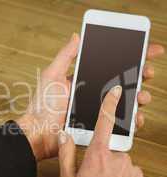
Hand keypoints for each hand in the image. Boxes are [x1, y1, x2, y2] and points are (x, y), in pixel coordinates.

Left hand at [17, 33, 163, 160]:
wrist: (39, 132)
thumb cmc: (42, 105)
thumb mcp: (52, 76)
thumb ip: (65, 56)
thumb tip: (76, 36)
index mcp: (83, 80)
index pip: (109, 67)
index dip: (127, 60)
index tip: (143, 52)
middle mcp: (92, 94)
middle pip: (120, 84)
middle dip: (138, 77)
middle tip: (147, 73)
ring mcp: (96, 111)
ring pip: (123, 103)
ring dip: (138, 98)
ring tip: (142, 96)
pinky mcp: (98, 127)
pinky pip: (119, 123)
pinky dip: (130, 121)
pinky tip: (135, 117)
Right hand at [58, 86, 152, 176]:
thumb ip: (65, 154)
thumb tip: (63, 135)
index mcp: (98, 156)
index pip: (104, 123)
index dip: (111, 104)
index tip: (117, 91)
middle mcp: (118, 160)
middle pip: (112, 151)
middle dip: (106, 160)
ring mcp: (133, 172)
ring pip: (124, 165)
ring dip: (116, 173)